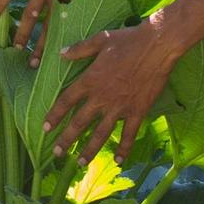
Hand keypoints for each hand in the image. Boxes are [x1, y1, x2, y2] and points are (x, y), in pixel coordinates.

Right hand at [0, 0, 111, 48]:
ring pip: (30, 14)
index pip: (69, 26)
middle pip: (48, 27)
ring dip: (22, 33)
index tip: (59, 59)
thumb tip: (104, 1)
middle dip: (40, 48)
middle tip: (33, 65)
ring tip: (14, 48)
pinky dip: (1, 1)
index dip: (63, 43)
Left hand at [44, 17, 178, 162]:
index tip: (46, 128)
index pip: (66, 101)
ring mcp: (120, 107)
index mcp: (90, 80)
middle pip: (79, 123)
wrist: (157, 46)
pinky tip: (119, 161)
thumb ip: (79, 49)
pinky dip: (124, 148)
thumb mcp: (100, 40)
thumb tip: (61, 53)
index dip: (54, 116)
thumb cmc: (128, 40)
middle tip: (57, 153)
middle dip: (66, 140)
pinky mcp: (137, 111)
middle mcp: (102, 97)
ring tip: (80, 163)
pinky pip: (129, 134)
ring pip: (100, 134)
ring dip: (89, 150)